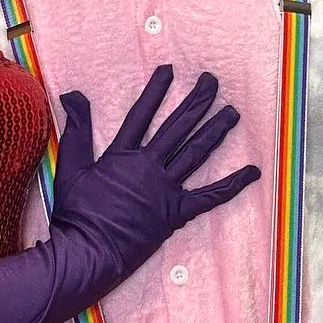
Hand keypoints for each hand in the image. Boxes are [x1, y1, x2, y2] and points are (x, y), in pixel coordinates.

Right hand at [51, 65, 260, 274]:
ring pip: (196, 153)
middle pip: (177, 127)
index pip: (142, 115)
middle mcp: (148, 167)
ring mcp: (165, 190)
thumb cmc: (75, 215)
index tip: (169, 71)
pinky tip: (252, 172)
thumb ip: (76, 129)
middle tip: (212, 81)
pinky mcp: (176, 214)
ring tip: (232, 113)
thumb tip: (72, 94)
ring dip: (215, 131)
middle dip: (196, 101)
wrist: (88, 251)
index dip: (156, 91)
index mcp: (122, 156)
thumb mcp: (70, 167)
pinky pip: (210, 197)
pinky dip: (232, 184)